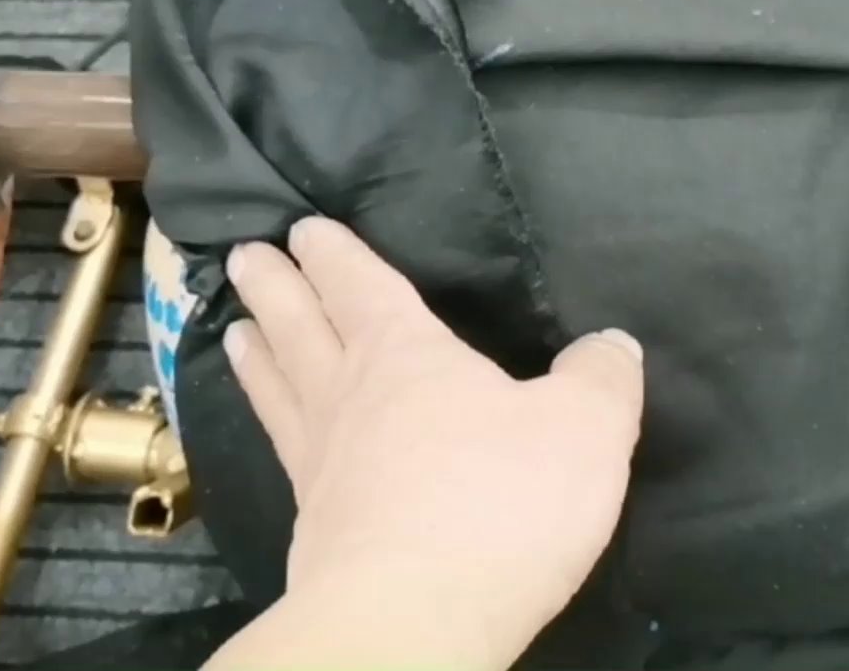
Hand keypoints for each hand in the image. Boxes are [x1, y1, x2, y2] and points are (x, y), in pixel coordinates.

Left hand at [205, 218, 644, 670]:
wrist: (412, 620)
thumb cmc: (499, 506)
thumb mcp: (584, 431)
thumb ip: (600, 379)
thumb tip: (611, 344)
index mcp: (406, 354)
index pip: (363, 286)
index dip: (336, 254)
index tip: (304, 228)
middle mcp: (350, 398)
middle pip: (301, 327)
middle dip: (276, 288)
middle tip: (244, 257)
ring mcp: (322, 465)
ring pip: (280, 390)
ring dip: (259, 355)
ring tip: (237, 331)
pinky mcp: (313, 530)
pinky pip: (284, 456)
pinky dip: (271, 428)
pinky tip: (279, 437)